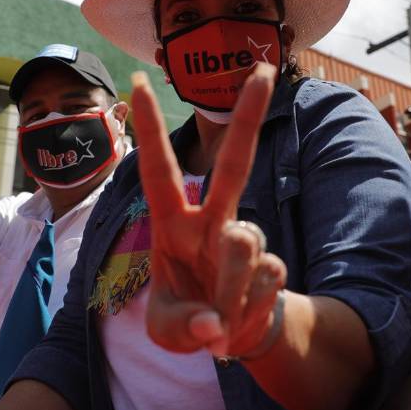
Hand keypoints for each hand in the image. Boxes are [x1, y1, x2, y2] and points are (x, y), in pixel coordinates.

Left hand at [131, 65, 287, 356]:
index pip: (158, 170)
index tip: (138, 82)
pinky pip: (264, 280)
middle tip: (264, 71)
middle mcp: (212, 221)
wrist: (230, 338)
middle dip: (249, 117)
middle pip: (235, 164)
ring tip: (218, 318)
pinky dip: (247, 310)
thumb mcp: (167, 331)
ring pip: (242, 246)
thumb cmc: (188, 319)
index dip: (148, 128)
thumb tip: (215, 323)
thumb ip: (185, 326)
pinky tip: (240, 318)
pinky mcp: (272, 264)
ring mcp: (245, 240)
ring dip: (228, 290)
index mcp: (174, 224)